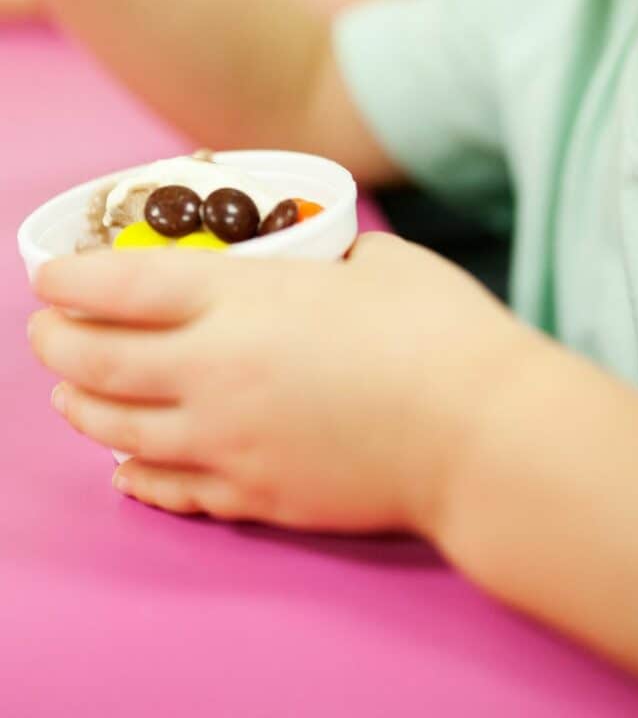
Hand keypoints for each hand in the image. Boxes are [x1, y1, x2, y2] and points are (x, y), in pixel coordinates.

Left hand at [28, 234, 524, 537]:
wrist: (479, 433)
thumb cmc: (438, 333)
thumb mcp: (380, 262)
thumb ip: (330, 255)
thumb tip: (325, 257)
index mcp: (241, 302)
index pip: (121, 286)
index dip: (71, 278)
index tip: (49, 274)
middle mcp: (214, 373)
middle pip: (100, 361)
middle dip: (57, 343)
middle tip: (46, 332)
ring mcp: (228, 441)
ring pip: (120, 431)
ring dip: (82, 408)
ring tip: (69, 395)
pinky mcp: (256, 494)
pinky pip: (171, 489)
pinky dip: (134, 476)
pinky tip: (124, 469)